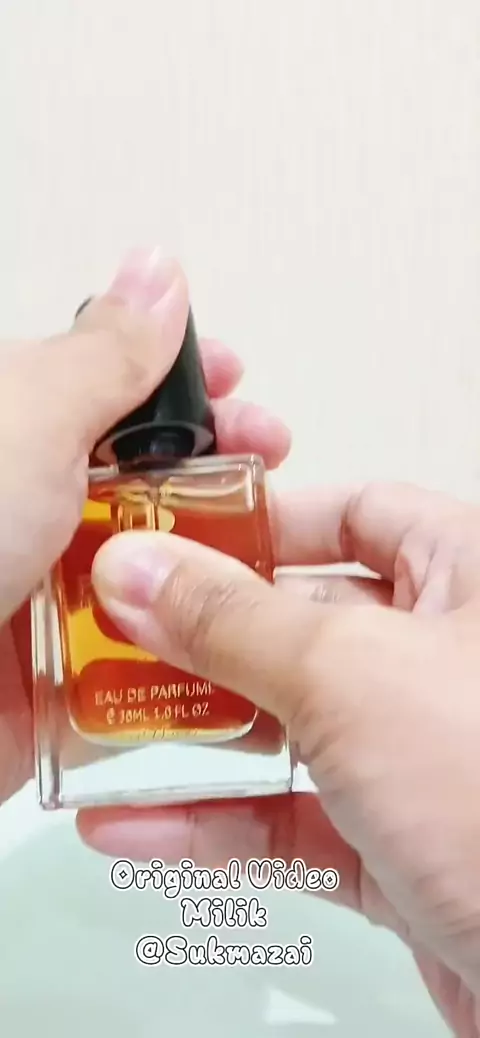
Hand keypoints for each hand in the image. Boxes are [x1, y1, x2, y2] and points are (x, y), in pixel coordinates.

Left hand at [2, 247, 290, 801]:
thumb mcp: (26, 421)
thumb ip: (104, 356)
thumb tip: (158, 271)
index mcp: (16, 430)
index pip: (111, 385)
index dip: (182, 375)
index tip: (240, 379)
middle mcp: (25, 508)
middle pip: (143, 476)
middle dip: (217, 467)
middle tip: (271, 463)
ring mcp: (40, 593)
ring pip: (151, 572)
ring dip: (214, 566)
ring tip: (274, 558)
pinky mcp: (53, 676)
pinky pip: (134, 665)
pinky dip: (184, 658)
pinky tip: (237, 641)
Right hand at [84, 482, 479, 1037]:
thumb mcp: (350, 674)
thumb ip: (234, 621)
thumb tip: (139, 569)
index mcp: (469, 576)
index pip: (356, 514)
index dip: (260, 523)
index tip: (169, 538)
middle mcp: (450, 659)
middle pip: (307, 621)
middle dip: (205, 634)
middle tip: (114, 635)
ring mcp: (426, 756)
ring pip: (294, 726)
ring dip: (199, 731)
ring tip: (107, 724)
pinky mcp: (404, 845)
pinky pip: (297, 820)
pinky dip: (219, 823)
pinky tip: (135, 827)